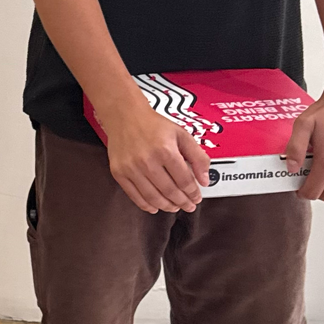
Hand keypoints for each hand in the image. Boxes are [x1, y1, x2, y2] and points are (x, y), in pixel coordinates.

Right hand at [102, 94, 209, 213]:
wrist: (125, 116)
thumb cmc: (153, 125)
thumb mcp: (181, 134)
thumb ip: (197, 156)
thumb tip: (204, 179)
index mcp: (165, 150)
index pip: (184, 180)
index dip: (193, 193)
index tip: (196, 197)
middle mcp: (147, 161)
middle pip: (170, 191)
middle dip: (182, 202)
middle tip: (188, 206)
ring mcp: (131, 168)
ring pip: (153, 197)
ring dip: (167, 206)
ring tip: (174, 207)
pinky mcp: (119, 173)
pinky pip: (134, 196)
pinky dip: (146, 205)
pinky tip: (155, 207)